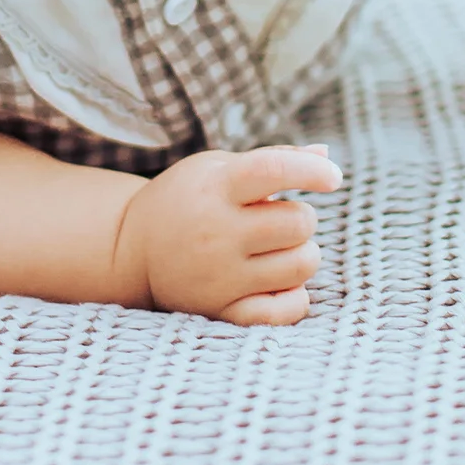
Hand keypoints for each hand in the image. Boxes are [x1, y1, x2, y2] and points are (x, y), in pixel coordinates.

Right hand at [115, 143, 341, 324]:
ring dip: (303, 253)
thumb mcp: (216, 168)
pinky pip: (287, 311)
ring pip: (302, 265)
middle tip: (278, 218)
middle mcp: (217, 232)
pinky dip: (295, 296)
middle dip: (301, 217)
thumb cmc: (186, 199)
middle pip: (299, 222)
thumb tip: (325, 153)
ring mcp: (220, 277)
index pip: (274, 170)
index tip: (333, 177)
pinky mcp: (224, 311)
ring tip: (279, 248)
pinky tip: (280, 282)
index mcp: (215, 187)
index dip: (313, 170)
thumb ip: (272, 159)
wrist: (131, 249)